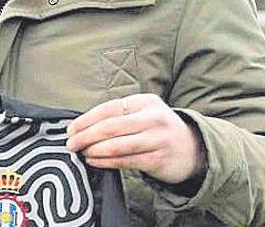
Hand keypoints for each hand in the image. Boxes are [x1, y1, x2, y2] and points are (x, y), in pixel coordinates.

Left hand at [66, 94, 204, 184]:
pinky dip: (104, 161)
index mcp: (144, 102)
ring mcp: (157, 140)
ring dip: (93, 150)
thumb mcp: (143, 113)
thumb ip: (118, 115)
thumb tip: (81, 125)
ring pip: (116, 145)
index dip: (85, 120)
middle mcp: (153, 118)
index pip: (108, 108)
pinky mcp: (158, 160)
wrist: (193, 149)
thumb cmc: (158, 129)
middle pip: (109, 127)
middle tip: (71, 144)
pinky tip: (93, 161)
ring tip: (81, 152)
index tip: (71, 129)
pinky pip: (124, 161)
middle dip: (85, 136)